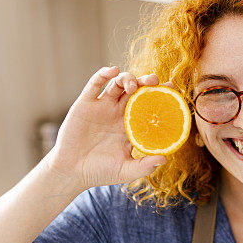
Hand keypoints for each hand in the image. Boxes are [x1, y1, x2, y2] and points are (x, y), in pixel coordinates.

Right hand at [46, 66, 168, 189]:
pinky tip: (113, 71)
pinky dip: (104, 74)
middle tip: (155, 81)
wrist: (71, 171)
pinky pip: (95, 83)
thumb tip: (165, 159)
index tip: (171, 89)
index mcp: (131, 125)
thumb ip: (144, 166)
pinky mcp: (85, 103)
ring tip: (133, 85)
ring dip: (128, 78)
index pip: (149, 105)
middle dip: (146, 82)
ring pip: (118, 84)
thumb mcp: (126, 171)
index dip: (160, 95)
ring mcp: (102, 106)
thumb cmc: (100, 172)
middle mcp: (118, 113)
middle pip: (136, 90)